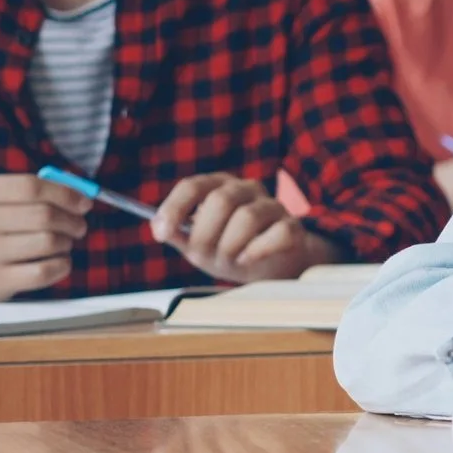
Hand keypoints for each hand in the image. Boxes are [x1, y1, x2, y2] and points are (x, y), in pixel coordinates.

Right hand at [0, 173, 88, 300]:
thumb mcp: (4, 202)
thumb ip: (38, 193)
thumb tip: (81, 198)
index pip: (30, 187)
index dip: (64, 193)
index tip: (84, 203)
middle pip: (44, 215)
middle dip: (73, 221)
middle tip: (79, 227)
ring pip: (48, 242)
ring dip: (66, 243)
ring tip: (63, 244)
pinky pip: (44, 271)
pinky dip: (62, 265)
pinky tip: (58, 262)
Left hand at [151, 173, 338, 282]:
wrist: (272, 266)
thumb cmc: (231, 250)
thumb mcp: (198, 244)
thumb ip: (178, 235)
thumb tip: (159, 228)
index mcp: (219, 186)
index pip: (193, 186)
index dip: (174, 208)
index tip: (160, 234)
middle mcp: (247, 189)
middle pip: (220, 200)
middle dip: (205, 235)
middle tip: (203, 255)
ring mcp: (273, 206)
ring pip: (248, 217)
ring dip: (230, 246)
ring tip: (228, 260)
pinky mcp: (293, 227)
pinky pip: (277, 233)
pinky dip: (258, 250)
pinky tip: (248, 259)